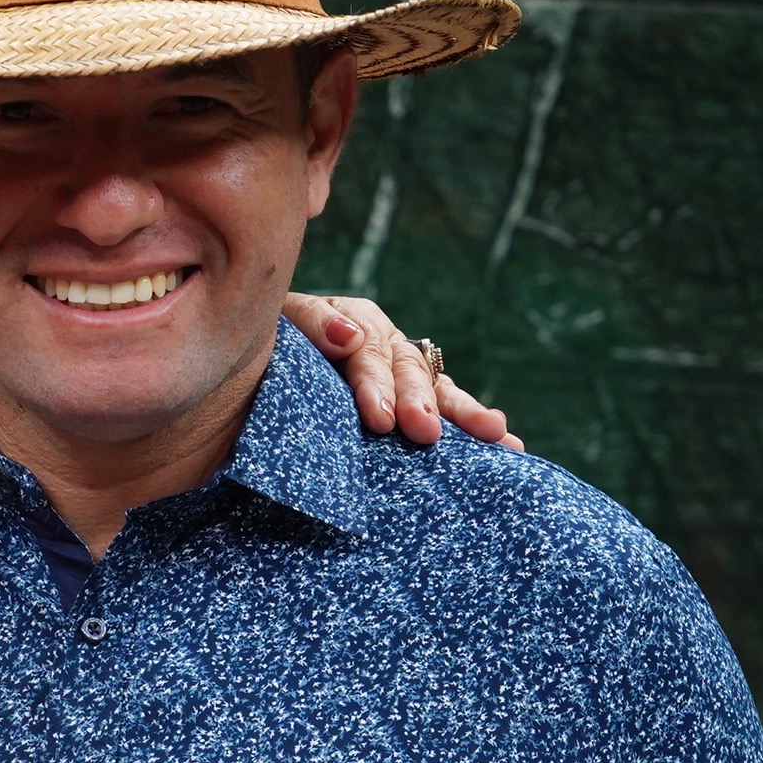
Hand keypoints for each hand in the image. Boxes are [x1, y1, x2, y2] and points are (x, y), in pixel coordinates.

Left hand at [282, 292, 520, 450]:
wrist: (257, 364)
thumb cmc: (267, 348)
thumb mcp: (281, 325)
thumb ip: (310, 324)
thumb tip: (349, 338)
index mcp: (351, 321)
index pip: (367, 352)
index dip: (375, 385)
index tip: (381, 420)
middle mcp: (382, 343)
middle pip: (406, 368)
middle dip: (418, 401)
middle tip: (425, 433)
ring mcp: (398, 371)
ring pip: (435, 386)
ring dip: (464, 411)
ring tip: (495, 434)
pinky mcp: (407, 398)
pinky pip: (442, 406)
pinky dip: (469, 422)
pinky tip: (505, 441)